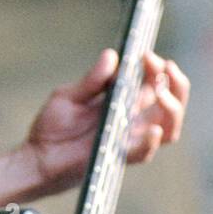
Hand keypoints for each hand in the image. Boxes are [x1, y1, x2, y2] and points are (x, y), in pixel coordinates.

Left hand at [22, 49, 190, 197]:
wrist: (36, 157)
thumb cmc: (52, 127)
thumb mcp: (69, 96)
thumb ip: (92, 79)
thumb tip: (112, 55)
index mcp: (124, 101)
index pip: (154, 83)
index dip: (158, 68)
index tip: (147, 55)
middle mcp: (132, 120)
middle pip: (171, 103)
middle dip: (175, 84)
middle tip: (164, 68)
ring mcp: (128, 139)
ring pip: (168, 127)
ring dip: (172, 108)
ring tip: (160, 93)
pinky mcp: (117, 157)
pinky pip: (143, 152)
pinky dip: (151, 142)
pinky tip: (153, 130)